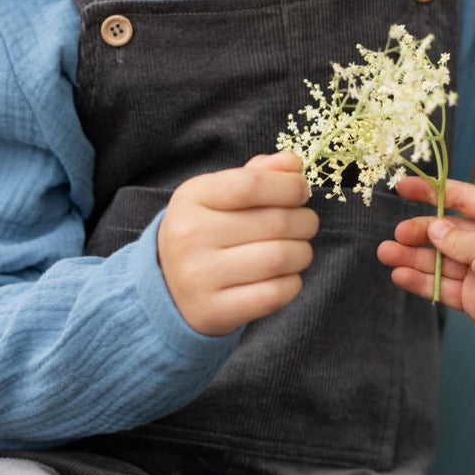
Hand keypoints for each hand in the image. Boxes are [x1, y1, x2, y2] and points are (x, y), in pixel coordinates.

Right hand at [158, 151, 317, 335]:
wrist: (167, 287)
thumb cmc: (207, 231)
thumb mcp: (220, 195)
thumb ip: (257, 174)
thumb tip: (292, 163)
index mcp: (192, 197)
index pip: (252, 184)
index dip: (288, 186)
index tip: (302, 191)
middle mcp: (189, 235)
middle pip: (275, 222)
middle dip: (305, 221)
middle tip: (307, 224)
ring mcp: (198, 276)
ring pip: (280, 258)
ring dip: (303, 252)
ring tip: (299, 250)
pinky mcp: (212, 311)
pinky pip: (275, 294)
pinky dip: (292, 283)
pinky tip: (284, 276)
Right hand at [377, 176, 474, 355]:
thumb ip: (456, 237)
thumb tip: (434, 229)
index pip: (462, 198)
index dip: (432, 192)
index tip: (403, 187)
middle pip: (447, 231)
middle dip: (420, 231)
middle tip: (397, 234)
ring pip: (440, 260)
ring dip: (413, 257)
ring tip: (386, 253)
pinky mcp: (473, 298)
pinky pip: (441, 285)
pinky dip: (421, 280)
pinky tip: (400, 275)